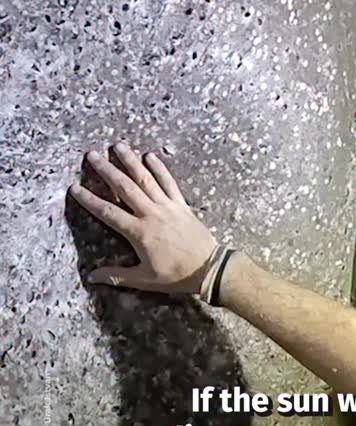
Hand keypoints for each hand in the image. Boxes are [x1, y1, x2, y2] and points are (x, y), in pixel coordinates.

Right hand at [69, 142, 218, 294]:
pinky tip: (150, 156)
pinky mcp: (182, 204)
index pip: (108, 212)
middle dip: (106, 170)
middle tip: (92, 156)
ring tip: (118, 146)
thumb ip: (116, 276)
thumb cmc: (175, 276)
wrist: (209, 269)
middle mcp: (150, 213)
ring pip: (145, 179)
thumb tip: (91, 277)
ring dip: (131, 161)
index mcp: (138, 232)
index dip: (89, 200)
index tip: (75, 187)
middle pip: (124, 187)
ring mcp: (167, 206)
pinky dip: (159, 168)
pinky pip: (169, 182)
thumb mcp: (143, 279)